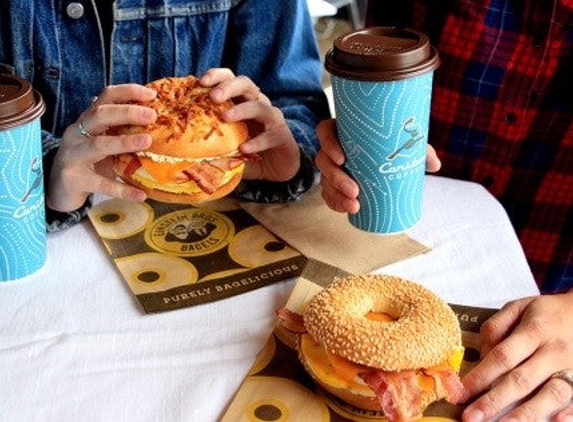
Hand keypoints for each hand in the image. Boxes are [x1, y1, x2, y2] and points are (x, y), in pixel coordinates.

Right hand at [46, 84, 157, 211]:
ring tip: (147, 141)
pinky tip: (141, 195)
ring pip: (98, 145)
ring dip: (124, 142)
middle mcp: (77, 133)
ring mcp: (73, 156)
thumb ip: (122, 132)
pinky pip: (101, 184)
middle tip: (152, 115)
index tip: (151, 94)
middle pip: (100, 115)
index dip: (127, 92)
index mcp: (87, 121)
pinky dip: (122, 189)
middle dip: (127, 112)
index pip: (105, 98)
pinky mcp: (74, 180)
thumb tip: (158, 124)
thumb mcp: (104, 142)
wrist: (59, 188)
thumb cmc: (88, 162)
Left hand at [199, 68, 300, 181]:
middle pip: (246, 84)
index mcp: (241, 100)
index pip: (230, 78)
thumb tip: (177, 144)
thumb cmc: (246, 151)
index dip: (217, 76)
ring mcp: (271, 118)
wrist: (277, 167)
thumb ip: (207, 138)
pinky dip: (257, 141)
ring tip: (226, 117)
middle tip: (213, 97)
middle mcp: (258, 103)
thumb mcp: (224, 142)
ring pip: (260, 106)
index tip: (200, 82)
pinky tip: (244, 149)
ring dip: (242, 110)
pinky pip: (271, 134)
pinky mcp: (282, 135)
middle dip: (228, 87)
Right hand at [314, 118, 441, 213]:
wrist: (388, 158)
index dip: (328, 144)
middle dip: (336, 178)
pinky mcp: (333, 183)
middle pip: (324, 160)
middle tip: (355, 190)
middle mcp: (334, 148)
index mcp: (343, 130)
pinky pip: (328, 193)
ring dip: (336, 195)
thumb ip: (420, 149)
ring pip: (325, 180)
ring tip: (354, 205)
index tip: (342, 158)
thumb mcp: (405, 143)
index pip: (325, 131)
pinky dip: (336, 203)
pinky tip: (347, 210)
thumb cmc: (392, 143)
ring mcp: (332, 167)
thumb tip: (434, 165)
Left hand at [462, 290, 572, 420]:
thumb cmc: (545, 313)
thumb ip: (495, 328)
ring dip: (525, 414)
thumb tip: (482, 355)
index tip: (462, 391)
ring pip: (550, 394)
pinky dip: (567, 414)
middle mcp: (553, 351)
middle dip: (494, 401)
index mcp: (534, 331)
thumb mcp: (517, 307)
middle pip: (521, 380)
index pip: (503, 356)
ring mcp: (571, 367)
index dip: (481, 376)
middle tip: (472, 417)